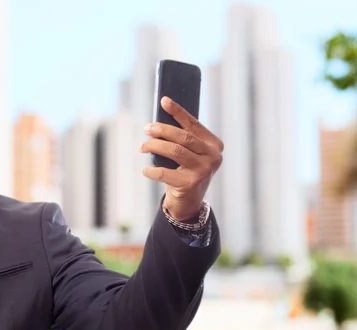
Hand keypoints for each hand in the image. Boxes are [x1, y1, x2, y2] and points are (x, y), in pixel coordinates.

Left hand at [140, 96, 223, 220]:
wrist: (188, 202)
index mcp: (214, 144)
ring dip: (155, 146)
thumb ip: (180, 140)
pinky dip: (152, 171)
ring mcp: (204, 170)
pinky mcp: (192, 184)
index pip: (194, 124)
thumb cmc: (184, 172)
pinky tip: (145, 170)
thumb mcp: (187, 154)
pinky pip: (166, 173)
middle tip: (147, 129)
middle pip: (184, 137)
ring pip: (175, 151)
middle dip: (162, 130)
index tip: (164, 101)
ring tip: (142, 146)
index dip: (178, 111)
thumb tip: (157, 123)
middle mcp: (213, 156)